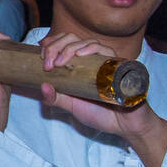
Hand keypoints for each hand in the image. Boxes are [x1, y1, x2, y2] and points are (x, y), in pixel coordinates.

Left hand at [36, 30, 164, 139]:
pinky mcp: (121, 66)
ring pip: (89, 43)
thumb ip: (56, 98)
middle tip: (48, 63)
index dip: (53, 42)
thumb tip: (41, 86)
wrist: (125, 127)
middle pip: (74, 39)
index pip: (66, 42)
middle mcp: (94, 59)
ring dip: (70, 48)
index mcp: (81, 64)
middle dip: (57, 47)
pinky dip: (93, 49)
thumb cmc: (100, 114)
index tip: (41, 51)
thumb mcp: (71, 106)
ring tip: (60, 61)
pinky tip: (81, 54)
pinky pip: (108, 51)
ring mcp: (108, 61)